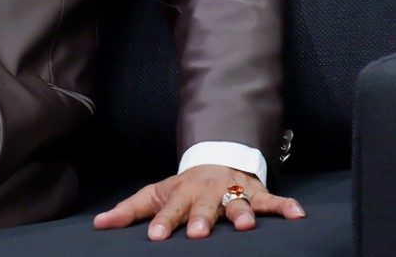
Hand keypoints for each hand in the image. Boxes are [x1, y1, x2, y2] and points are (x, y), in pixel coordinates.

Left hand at [92, 165, 304, 240]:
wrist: (215, 158)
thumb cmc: (182, 187)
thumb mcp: (154, 194)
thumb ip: (129, 211)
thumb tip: (98, 225)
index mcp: (180, 193)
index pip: (169, 209)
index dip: (162, 222)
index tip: (155, 236)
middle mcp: (206, 191)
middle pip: (203, 206)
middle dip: (200, 219)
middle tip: (197, 234)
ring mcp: (231, 190)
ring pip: (237, 202)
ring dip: (241, 213)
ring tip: (245, 227)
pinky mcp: (254, 192)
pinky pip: (271, 199)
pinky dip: (284, 206)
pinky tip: (297, 215)